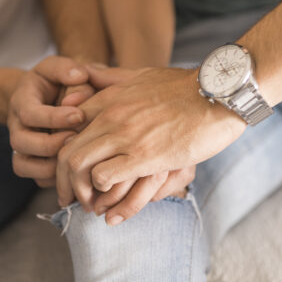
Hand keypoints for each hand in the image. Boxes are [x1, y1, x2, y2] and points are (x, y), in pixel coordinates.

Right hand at [8, 56, 90, 186]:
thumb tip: (80, 76)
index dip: (54, 117)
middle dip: (51, 144)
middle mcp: (16, 127)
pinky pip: (36, 179)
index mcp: (21, 101)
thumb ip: (68, 69)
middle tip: (76, 138)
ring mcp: (21, 148)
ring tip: (75, 156)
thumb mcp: (58, 68)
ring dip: (51, 165)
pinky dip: (54, 178)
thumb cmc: (55, 82)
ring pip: (24, 165)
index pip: (30, 113)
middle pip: (21, 142)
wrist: (46, 98)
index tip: (79, 116)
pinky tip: (74, 168)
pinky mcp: (31, 164)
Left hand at [56, 66, 246, 213]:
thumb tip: (87, 74)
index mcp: (108, 100)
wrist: (218, 94)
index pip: (67, 129)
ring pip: (77, 166)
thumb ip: (111, 77)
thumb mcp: (141, 74)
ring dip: (81, 192)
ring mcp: (124, 135)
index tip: (70, 175)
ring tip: (90, 207)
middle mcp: (110, 116)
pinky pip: (104, 178)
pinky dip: (102, 194)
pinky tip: (112, 204)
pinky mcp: (143, 155)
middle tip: (71, 200)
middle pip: (65, 152)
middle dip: (64, 182)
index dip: (63, 156)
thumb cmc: (185, 87)